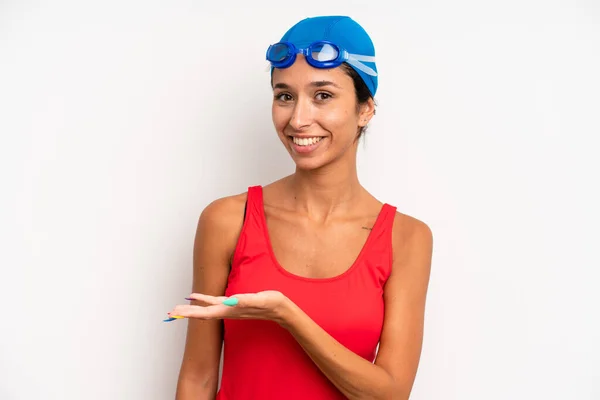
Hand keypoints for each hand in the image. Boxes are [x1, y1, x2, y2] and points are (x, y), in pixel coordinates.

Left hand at [167, 290, 289, 324]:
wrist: (280, 310)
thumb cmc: (271, 303)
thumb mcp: (261, 299)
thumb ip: (247, 300)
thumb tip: (232, 300)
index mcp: (231, 310)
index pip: (207, 312)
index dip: (192, 312)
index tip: (178, 313)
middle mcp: (227, 311)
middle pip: (202, 313)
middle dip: (186, 313)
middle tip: (170, 313)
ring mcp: (230, 308)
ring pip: (205, 309)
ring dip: (191, 309)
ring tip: (178, 308)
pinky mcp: (233, 304)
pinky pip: (213, 303)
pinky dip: (203, 301)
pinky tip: (197, 298)